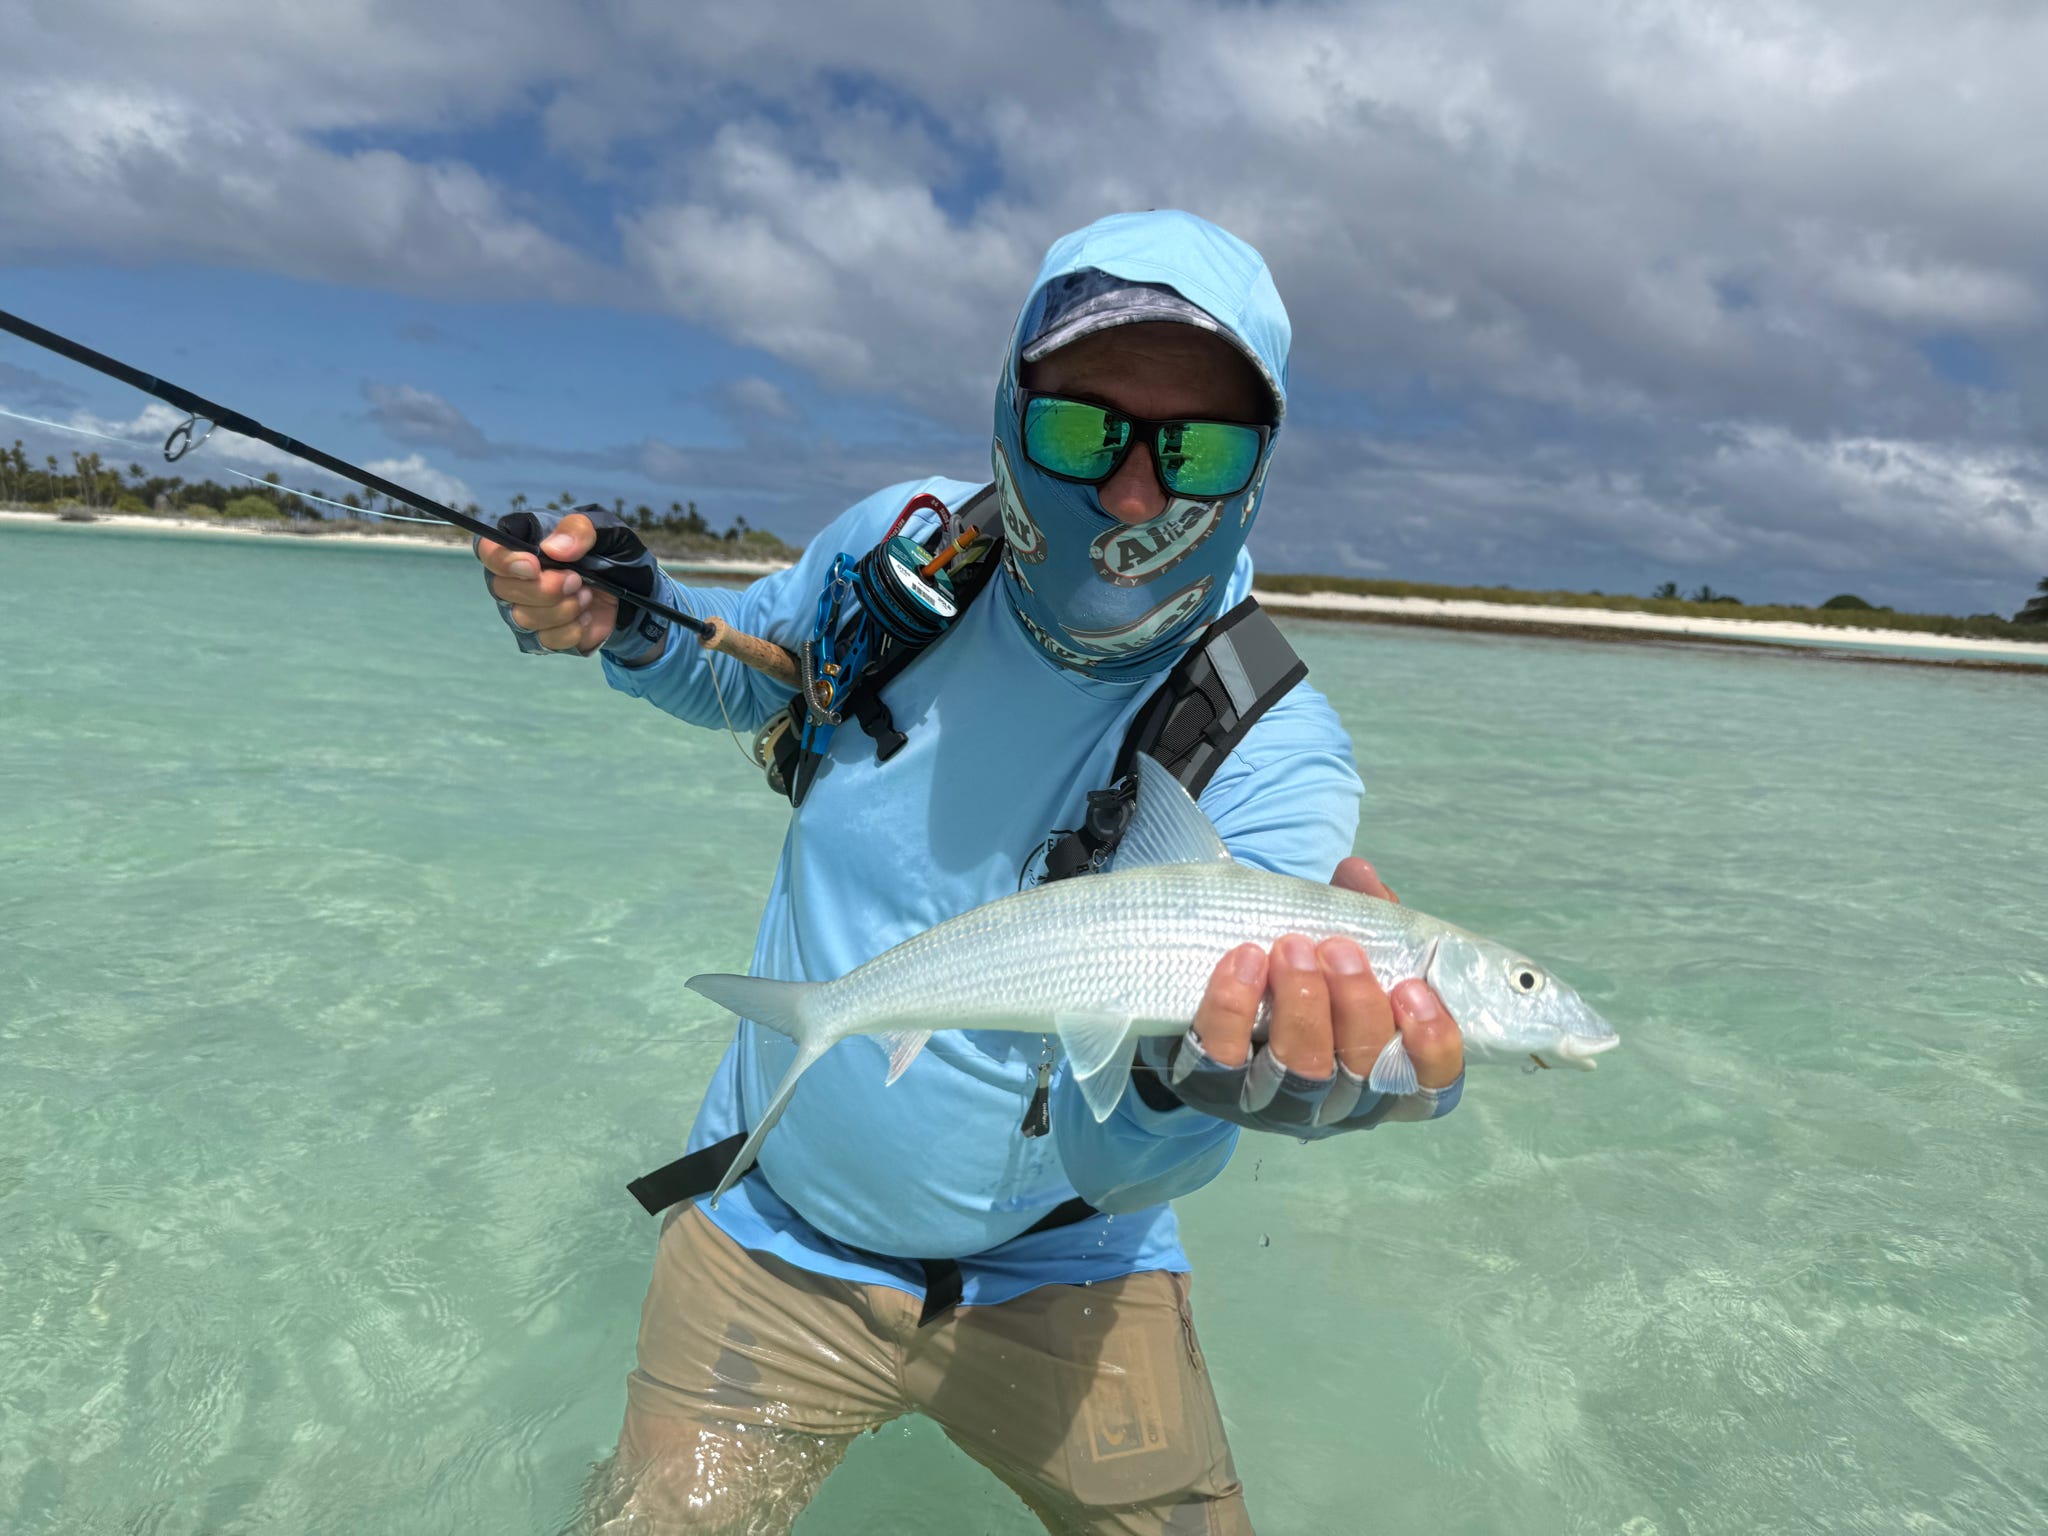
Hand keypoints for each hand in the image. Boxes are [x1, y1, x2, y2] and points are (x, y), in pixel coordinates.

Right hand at [476, 512, 617, 654]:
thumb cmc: (610, 553)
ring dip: (563, 609)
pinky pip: (545, 640)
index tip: (533, 566)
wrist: (631, 589)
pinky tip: (586, 616)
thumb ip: (580, 530)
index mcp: (523, 543)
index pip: (489, 550)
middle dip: (545, 589)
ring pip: (523, 618)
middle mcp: (515, 577)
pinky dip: (571, 629)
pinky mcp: (542, 634)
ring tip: (586, 595)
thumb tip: (552, 549)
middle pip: (503, 589)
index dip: (503, 561)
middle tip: (577, 580)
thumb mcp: (605, 531)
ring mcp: (526, 608)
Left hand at [1194, 857, 1463, 1091]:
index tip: (1411, 988)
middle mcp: (1339, 1103)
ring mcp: (1278, 1104)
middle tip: (1338, 947)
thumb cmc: (1306, 986)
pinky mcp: (1218, 1091)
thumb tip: (1356, 872)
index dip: (1432, 1045)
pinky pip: (1226, 1057)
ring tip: (1292, 947)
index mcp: (1386, 1078)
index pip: (1432, 1087)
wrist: (1221, 1021)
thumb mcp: (1342, 953)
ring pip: (1301, 1068)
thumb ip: (1361, 914)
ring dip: (1302, 1002)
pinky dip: (1233, 1007)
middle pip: (1362, 1068)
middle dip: (1355, 1002)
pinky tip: (1244, 961)